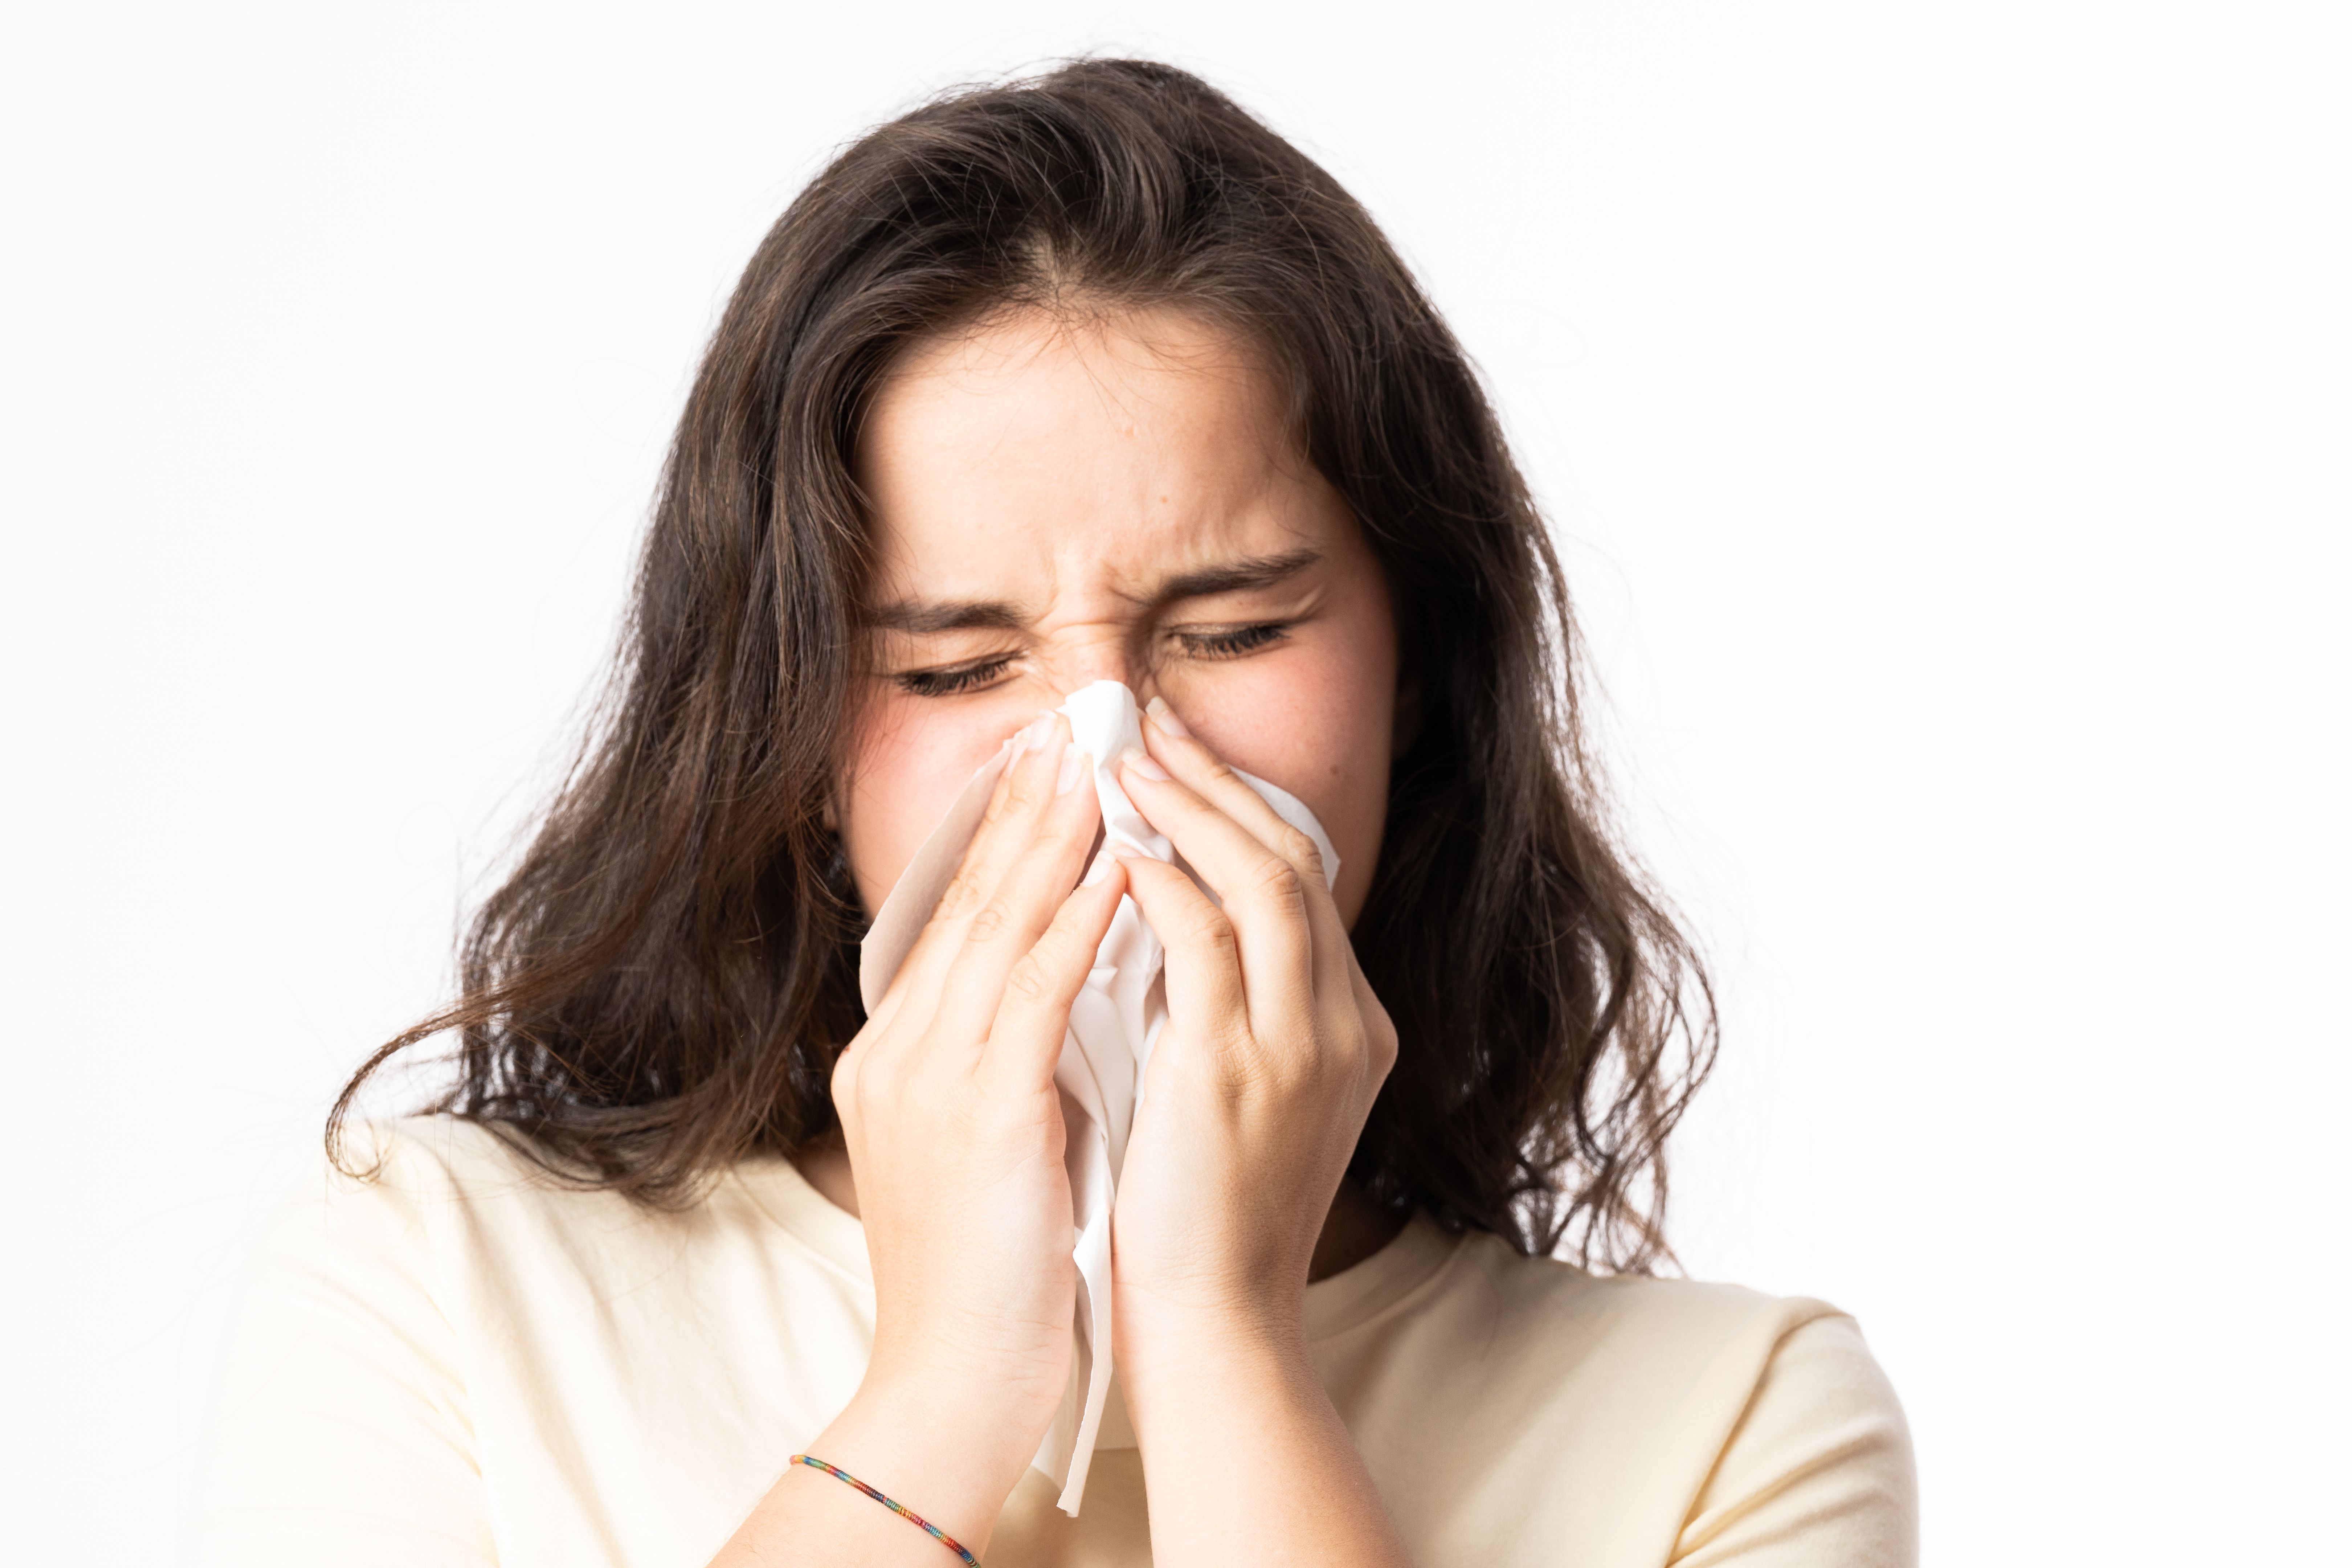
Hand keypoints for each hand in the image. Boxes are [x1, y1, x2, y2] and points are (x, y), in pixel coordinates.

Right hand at [816, 712, 1127, 1541]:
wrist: (951, 1385)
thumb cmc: (985, 1276)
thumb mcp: (978, 1148)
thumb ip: (999, 1066)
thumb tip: (1051, 1002)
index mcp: (899, 1057)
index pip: (955, 917)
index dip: (1003, 833)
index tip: (1048, 765)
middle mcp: (902, 1050)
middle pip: (970, 898)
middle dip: (1028, 804)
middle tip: (1076, 722)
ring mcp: (933, 1077)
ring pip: (1000, 925)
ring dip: (1058, 835)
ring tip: (1105, 759)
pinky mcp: (981, 1113)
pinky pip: (1035, 992)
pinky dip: (1077, 922)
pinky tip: (1119, 865)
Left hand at [1108, 702, 1399, 1354]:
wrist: (1215, 1327)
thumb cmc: (1202, 1215)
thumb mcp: (1240, 1091)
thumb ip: (1225, 1007)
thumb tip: (1166, 917)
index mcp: (1348, 1027)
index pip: (1301, 880)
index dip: (1238, 803)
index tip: (1173, 750)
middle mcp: (1341, 1025)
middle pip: (1294, 858)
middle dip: (1217, 776)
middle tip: (1143, 718)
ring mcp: (1300, 1047)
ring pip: (1263, 880)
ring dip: (1189, 805)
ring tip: (1121, 754)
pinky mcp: (1239, 1072)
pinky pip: (1205, 943)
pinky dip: (1165, 880)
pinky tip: (1118, 845)